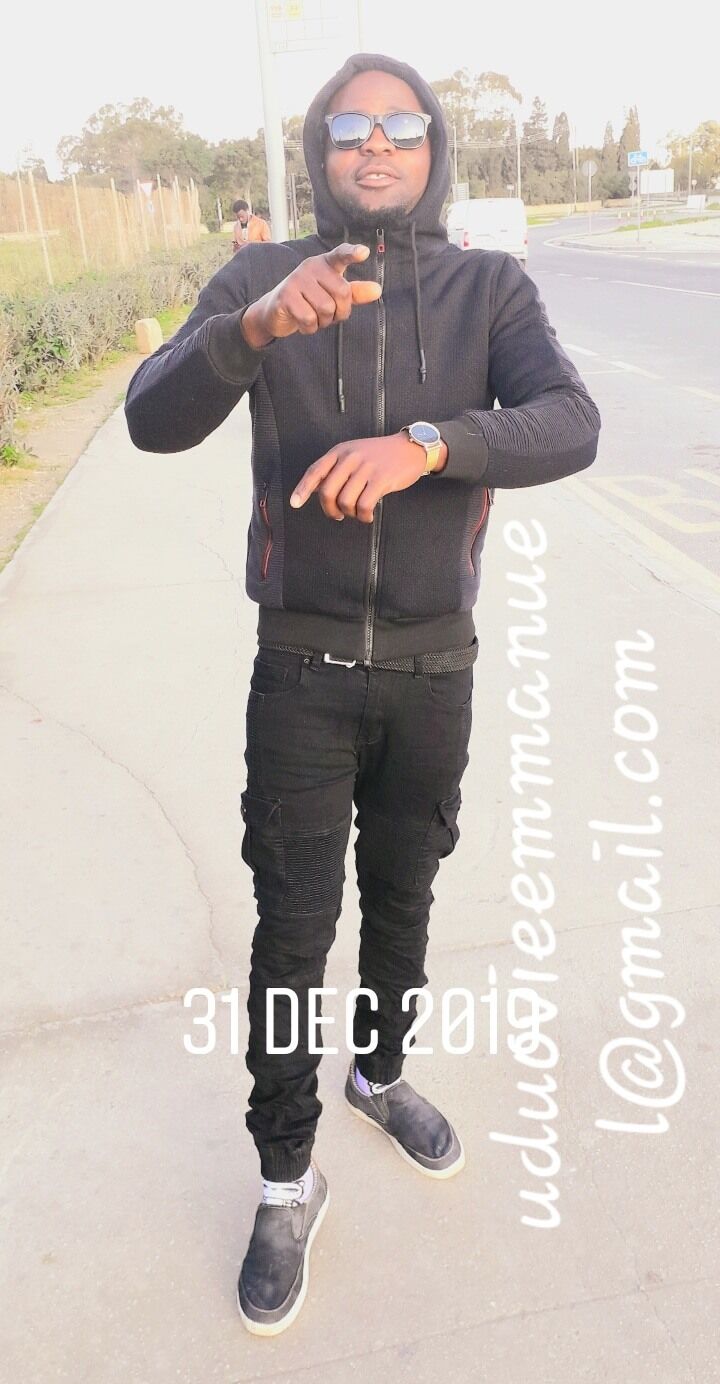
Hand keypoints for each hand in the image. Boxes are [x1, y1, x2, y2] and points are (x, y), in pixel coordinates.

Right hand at [240, 243, 381, 347]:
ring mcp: (297, 280)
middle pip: (342, 294)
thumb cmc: (309, 301)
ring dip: (323, 322)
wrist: (274, 311)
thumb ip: (355, 292)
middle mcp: (311, 267)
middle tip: (328, 315)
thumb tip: (377, 290)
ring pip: (326, 309)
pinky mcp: (286, 296)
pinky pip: (309, 319)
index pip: (340, 255)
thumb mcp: (332, 295)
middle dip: (339, 312)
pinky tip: (302, 323)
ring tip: (313, 317)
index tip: (364, 253)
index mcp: (325, 264)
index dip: (352, 253)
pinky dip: (310, 328)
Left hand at [289, 433, 444, 522]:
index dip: (303, 489)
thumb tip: (313, 490)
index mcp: (340, 451)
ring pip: (345, 501)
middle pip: (327, 491)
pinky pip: (364, 505)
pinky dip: (363, 516)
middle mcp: (351, 457)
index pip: (315, 471)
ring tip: (357, 512)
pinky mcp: (382, 479)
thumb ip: (335, 469)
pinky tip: (367, 515)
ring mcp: (366, 468)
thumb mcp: (353, 454)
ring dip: (349, 513)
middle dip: (330, 509)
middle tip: (338, 515)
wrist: (409, 449)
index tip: (295, 504)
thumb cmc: (379, 456)